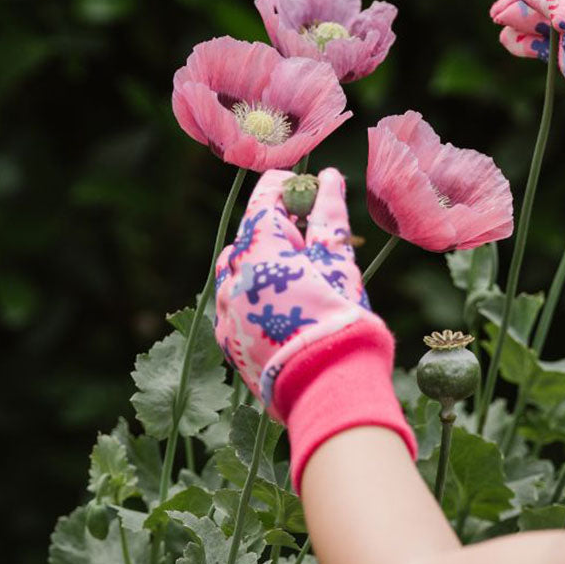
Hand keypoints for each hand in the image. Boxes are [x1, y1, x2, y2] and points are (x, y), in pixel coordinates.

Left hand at [214, 167, 376, 408]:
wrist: (327, 386)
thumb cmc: (339, 316)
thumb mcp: (339, 262)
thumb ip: (329, 216)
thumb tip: (330, 177)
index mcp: (259, 248)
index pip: (265, 198)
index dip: (288, 186)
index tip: (309, 187)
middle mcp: (232, 275)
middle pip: (251, 236)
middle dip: (279, 230)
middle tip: (314, 240)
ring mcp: (226, 310)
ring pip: (238, 271)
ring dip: (263, 265)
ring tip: (300, 279)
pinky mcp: (228, 342)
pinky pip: (235, 306)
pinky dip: (255, 297)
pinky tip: (285, 310)